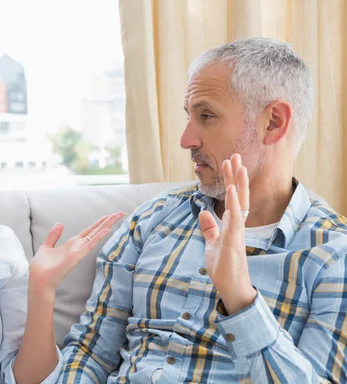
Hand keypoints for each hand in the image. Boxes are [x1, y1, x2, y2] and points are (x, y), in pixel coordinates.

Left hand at [29, 212, 124, 295]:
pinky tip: (106, 230)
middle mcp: (77, 247)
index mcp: (72, 244)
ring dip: (106, 225)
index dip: (99, 222)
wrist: (38, 280)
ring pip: (95, 235)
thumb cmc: (42, 267)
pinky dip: (98, 238)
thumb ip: (54, 236)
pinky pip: (89, 245)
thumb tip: (60, 224)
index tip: (109, 215)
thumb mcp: (47, 246)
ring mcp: (78, 252)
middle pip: (96, 231)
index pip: (89, 231)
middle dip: (108, 221)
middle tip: (121, 212)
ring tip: (118, 216)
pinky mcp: (76, 256)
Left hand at [198, 154, 256, 314]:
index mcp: (231, 225)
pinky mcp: (235, 240)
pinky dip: (232, 202)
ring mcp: (237, 231)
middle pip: (238, 195)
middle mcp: (237, 225)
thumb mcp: (213, 244)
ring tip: (237, 164)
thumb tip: (203, 213)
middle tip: (235, 155)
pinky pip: (235, 217)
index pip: (232, 198)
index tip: (229, 164)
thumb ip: (210, 228)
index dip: (231, 181)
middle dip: (236, 175)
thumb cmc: (224, 268)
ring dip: (238, 183)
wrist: (231, 287)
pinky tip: (231, 188)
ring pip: (239, 202)